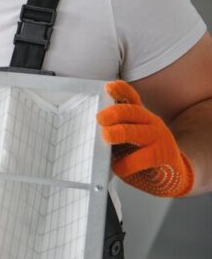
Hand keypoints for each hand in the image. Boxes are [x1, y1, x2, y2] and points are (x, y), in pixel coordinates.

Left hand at [97, 80, 193, 196]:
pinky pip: (144, 158)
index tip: (108, 87)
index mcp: (138, 115)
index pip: (130, 97)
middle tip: (100, 118)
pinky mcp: (163, 156)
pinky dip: (126, 164)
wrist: (171, 172)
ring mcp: (158, 138)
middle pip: (132, 112)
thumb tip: (86, 131)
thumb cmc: (140, 152)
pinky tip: (118, 168)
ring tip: (107, 136)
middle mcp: (149, 122)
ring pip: (138, 132)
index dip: (120, 90)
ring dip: (121, 133)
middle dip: (115, 113)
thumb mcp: (127, 136)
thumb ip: (112, 129)